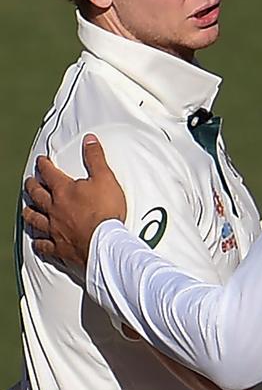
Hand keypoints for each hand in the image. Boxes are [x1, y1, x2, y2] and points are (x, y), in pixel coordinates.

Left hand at [23, 135, 126, 266]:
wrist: (105, 243)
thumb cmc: (106, 212)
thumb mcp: (105, 179)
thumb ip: (95, 158)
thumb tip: (89, 140)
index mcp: (64, 190)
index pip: (49, 173)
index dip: (44, 165)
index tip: (42, 161)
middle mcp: (54, 209)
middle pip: (37, 195)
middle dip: (32, 186)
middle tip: (29, 182)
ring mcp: (54, 229)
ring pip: (34, 219)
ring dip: (29, 212)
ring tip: (27, 209)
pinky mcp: (59, 248)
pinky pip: (44, 246)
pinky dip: (39, 243)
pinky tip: (37, 242)